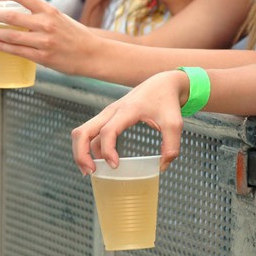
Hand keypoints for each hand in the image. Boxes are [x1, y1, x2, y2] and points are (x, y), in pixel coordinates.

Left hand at [0, 0, 99, 74]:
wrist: (93, 54)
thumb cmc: (77, 36)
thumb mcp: (61, 18)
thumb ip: (42, 15)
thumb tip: (20, 11)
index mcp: (50, 11)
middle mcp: (46, 24)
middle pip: (11, 16)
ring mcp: (44, 41)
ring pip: (10, 36)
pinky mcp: (43, 57)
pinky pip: (16, 51)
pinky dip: (1, 47)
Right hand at [71, 70, 189, 174]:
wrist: (163, 83)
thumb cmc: (167, 101)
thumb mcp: (175, 123)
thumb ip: (172, 146)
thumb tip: (162, 167)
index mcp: (127, 110)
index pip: (107, 131)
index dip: (107, 151)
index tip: (115, 166)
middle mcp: (112, 111)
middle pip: (83, 132)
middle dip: (81, 154)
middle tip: (91, 172)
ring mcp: (107, 114)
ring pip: (82, 132)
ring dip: (81, 152)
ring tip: (91, 171)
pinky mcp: (108, 117)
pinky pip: (91, 133)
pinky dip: (89, 147)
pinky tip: (98, 161)